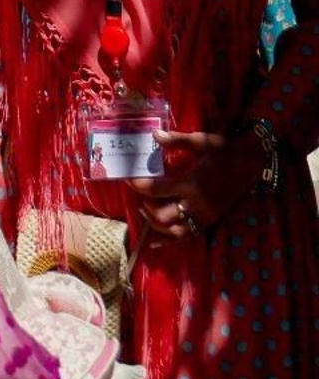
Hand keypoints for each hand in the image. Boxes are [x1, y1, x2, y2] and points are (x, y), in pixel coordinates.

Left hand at [131, 130, 259, 240]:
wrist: (251, 163)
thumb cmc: (224, 149)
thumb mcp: (200, 141)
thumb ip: (175, 140)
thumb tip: (154, 135)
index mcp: (191, 182)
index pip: (156, 190)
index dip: (137, 185)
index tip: (128, 178)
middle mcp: (196, 204)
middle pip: (161, 215)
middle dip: (145, 205)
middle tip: (139, 194)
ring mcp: (205, 215)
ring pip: (173, 231)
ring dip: (155, 224)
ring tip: (145, 211)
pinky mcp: (210, 221)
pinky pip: (188, 237)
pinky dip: (169, 241)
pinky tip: (154, 242)